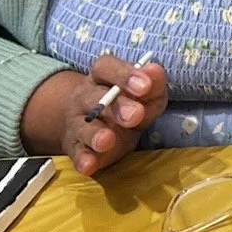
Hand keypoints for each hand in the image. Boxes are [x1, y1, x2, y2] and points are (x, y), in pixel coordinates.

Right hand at [23, 54, 168, 174]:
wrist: (100, 131)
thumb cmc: (129, 105)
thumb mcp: (146, 94)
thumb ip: (153, 84)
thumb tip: (155, 70)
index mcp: (102, 77)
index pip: (106, 67)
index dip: (124, 74)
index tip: (145, 85)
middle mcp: (85, 97)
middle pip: (95, 96)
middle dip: (117, 106)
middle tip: (136, 115)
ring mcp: (77, 123)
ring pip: (83, 126)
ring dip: (95, 134)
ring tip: (107, 140)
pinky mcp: (76, 148)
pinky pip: (76, 153)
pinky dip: (83, 159)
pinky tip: (90, 164)